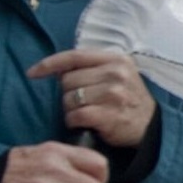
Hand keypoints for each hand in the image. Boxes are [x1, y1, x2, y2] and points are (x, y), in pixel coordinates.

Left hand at [29, 48, 159, 146]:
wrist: (150, 126)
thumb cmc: (127, 98)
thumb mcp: (117, 74)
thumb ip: (91, 67)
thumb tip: (57, 70)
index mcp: (115, 59)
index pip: (74, 56)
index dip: (49, 64)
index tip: (32, 72)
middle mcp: (115, 73)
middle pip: (68, 80)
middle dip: (68, 93)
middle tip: (82, 102)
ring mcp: (113, 94)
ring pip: (69, 98)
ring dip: (70, 109)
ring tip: (85, 112)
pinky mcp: (109, 115)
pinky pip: (76, 116)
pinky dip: (74, 121)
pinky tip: (83, 123)